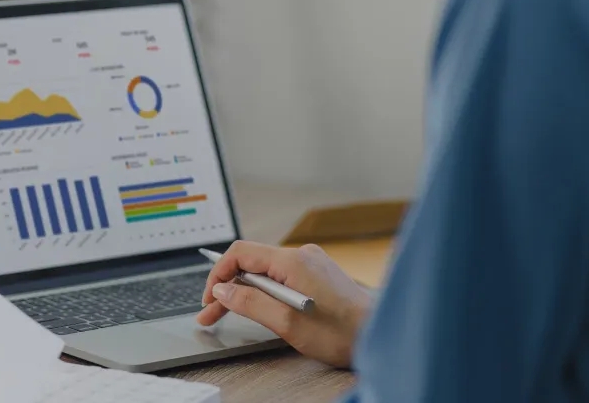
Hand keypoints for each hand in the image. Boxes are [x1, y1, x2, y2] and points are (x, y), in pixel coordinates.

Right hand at [198, 241, 372, 367]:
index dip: (218, 275)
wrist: (380, 336)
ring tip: (227, 314)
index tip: (209, 299)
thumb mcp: (286, 323)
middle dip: (227, 288)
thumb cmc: (340, 333)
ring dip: (244, 291)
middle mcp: (302, 255)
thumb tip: (222, 290)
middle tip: (209, 315)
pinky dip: (264, 291)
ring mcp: (311, 263)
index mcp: (293, 261)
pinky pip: (281, 277)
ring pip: (265, 272)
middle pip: (251, 263)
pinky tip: (257, 307)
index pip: (241, 253)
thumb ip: (250, 303)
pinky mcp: (317, 275)